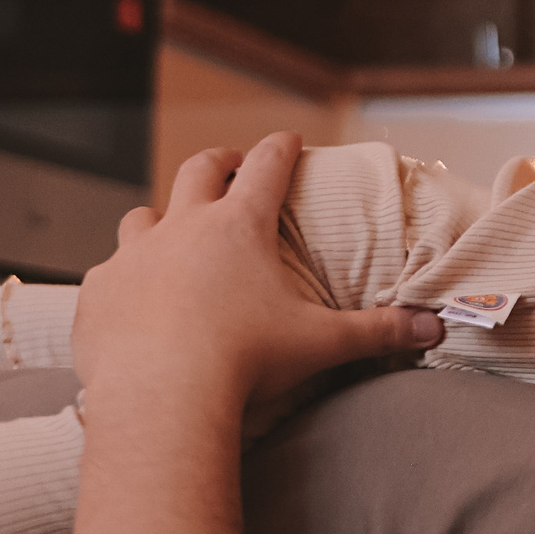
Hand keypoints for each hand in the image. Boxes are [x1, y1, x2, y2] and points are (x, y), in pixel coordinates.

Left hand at [72, 133, 442, 408]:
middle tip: (228, 164)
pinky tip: (133, 301)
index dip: (281, 148)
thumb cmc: (246, 362)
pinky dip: (124, 280)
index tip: (289, 138)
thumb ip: (380, 331)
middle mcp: (183, 228)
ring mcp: (134, 257)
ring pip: (142, 217)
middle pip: (198, 171)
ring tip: (170, 231)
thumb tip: (435, 328)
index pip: (267, 167)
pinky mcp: (99, 293)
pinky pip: (108, 274)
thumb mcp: (322, 343)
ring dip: (160, 218)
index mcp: (240, 227)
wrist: (161, 396)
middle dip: (218, 163)